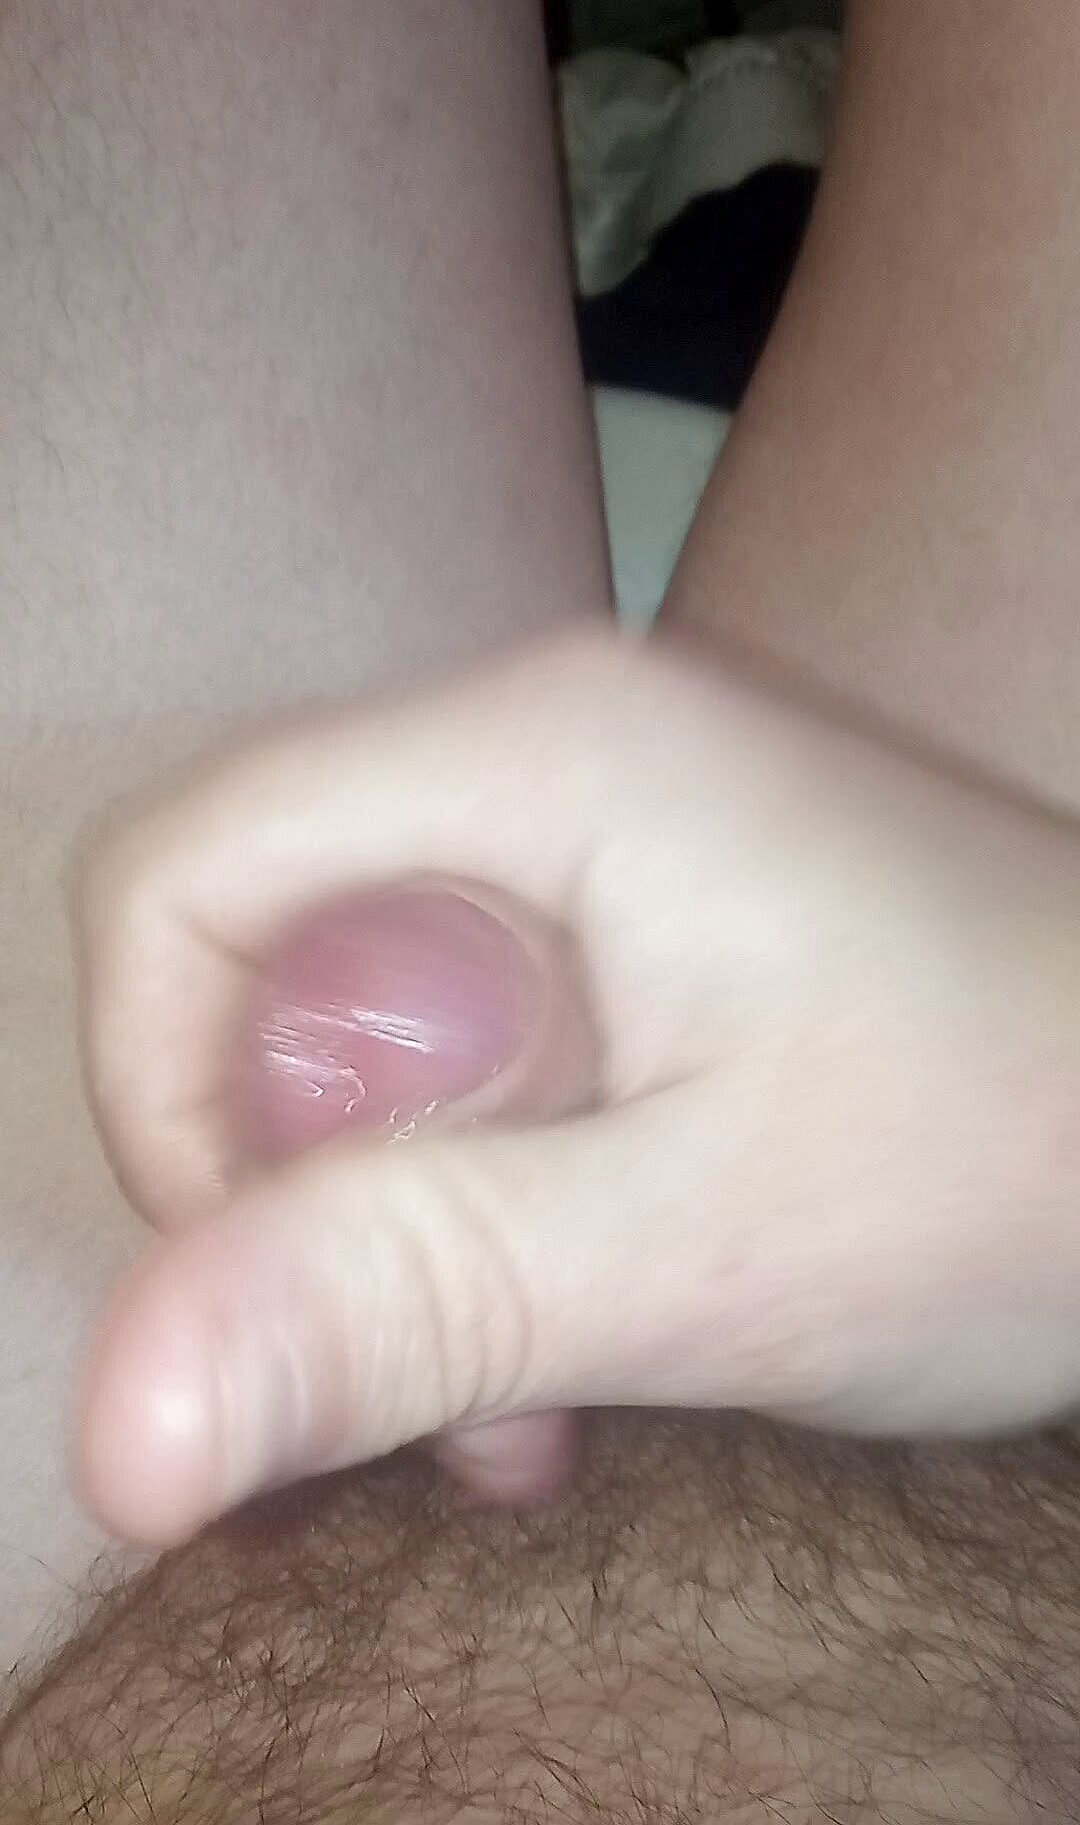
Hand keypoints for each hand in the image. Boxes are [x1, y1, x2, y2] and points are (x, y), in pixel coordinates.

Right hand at [76, 625, 1079, 1545]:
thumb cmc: (1029, 1152)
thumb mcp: (711, 1247)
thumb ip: (416, 1293)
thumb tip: (125, 1416)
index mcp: (541, 752)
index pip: (184, 876)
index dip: (165, 1098)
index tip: (277, 1289)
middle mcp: (545, 746)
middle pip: (261, 955)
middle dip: (298, 1193)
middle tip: (429, 1372)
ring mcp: (594, 819)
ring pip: (358, 1022)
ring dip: (393, 1224)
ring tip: (525, 1391)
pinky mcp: (636, 906)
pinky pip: (462, 1041)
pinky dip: (472, 1193)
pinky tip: (576, 1321)